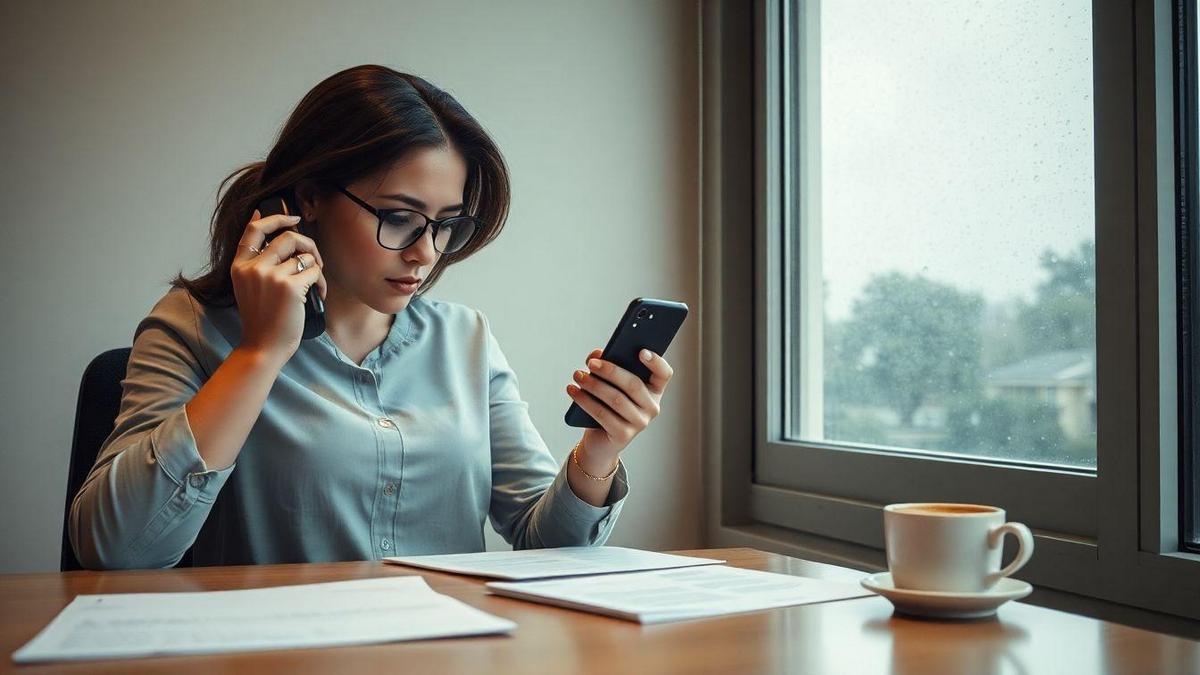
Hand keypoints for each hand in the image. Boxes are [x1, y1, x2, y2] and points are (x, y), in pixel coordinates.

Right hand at [231, 209, 326, 362]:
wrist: (263, 346)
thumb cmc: (261, 319)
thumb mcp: (248, 287)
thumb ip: (256, 262)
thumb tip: (264, 227)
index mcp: (240, 266)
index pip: (254, 230)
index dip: (275, 218)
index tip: (292, 217)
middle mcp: (253, 267)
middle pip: (288, 237)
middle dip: (309, 244)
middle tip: (316, 259)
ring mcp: (271, 276)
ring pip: (305, 256)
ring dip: (317, 269)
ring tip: (316, 285)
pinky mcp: (290, 287)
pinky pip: (315, 272)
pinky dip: (322, 283)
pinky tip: (319, 295)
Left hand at [566, 348, 674, 465]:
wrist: (600, 440)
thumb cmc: (607, 405)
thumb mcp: (610, 383)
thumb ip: (607, 365)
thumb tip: (597, 354)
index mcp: (654, 390)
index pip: (664, 373)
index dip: (655, 362)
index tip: (641, 351)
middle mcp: (652, 407)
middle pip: (634, 385)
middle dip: (611, 372)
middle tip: (591, 364)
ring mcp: (640, 423)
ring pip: (617, 399)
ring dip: (594, 385)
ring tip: (578, 375)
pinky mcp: (623, 435)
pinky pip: (603, 414)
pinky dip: (585, 401)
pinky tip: (573, 391)